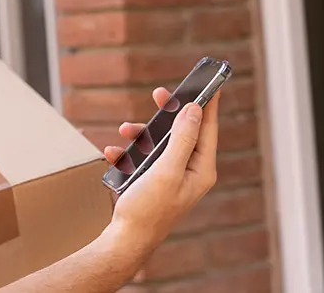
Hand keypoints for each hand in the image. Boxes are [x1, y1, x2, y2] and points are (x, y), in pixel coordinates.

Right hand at [104, 88, 220, 256]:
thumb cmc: (149, 209)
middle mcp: (189, 170)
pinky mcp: (153, 178)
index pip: (208, 129)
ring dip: (140, 134)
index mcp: (201, 169)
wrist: (126, 239)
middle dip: (167, 115)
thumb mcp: (167, 170)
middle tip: (161, 94)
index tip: (210, 84)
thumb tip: (196, 111)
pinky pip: (142, 156)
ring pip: (159, 141)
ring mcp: (171, 174)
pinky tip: (113, 154)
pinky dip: (127, 152)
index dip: (208, 105)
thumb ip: (183, 139)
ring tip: (123, 131)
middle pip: (183, 131)